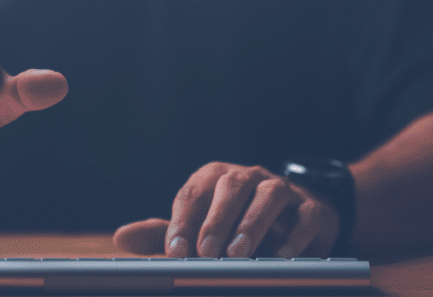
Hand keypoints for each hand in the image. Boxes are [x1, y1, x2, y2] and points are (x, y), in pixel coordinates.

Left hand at [113, 162, 339, 257]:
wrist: (297, 220)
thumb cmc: (237, 225)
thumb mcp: (199, 229)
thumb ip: (163, 235)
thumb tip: (121, 237)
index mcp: (216, 179)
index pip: (195, 192)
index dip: (183, 221)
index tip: (175, 251)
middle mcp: (248, 178)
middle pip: (232, 187)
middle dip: (217, 219)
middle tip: (206, 252)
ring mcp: (282, 190)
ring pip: (269, 195)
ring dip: (252, 223)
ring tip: (238, 253)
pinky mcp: (312, 208)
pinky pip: (305, 215)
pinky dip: (294, 235)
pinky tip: (281, 255)